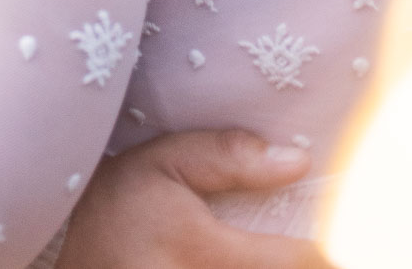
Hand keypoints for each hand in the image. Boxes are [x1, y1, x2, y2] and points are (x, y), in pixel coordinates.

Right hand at [58, 130, 332, 268]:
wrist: (79, 266)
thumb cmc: (117, 209)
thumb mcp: (160, 164)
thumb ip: (226, 155)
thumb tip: (297, 160)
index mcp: (206, 255)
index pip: (300, 260)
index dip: (327, 246)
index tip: (332, 229)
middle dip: (307, 257)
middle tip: (311, 241)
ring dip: (280, 263)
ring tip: (276, 247)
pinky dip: (261, 268)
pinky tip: (245, 257)